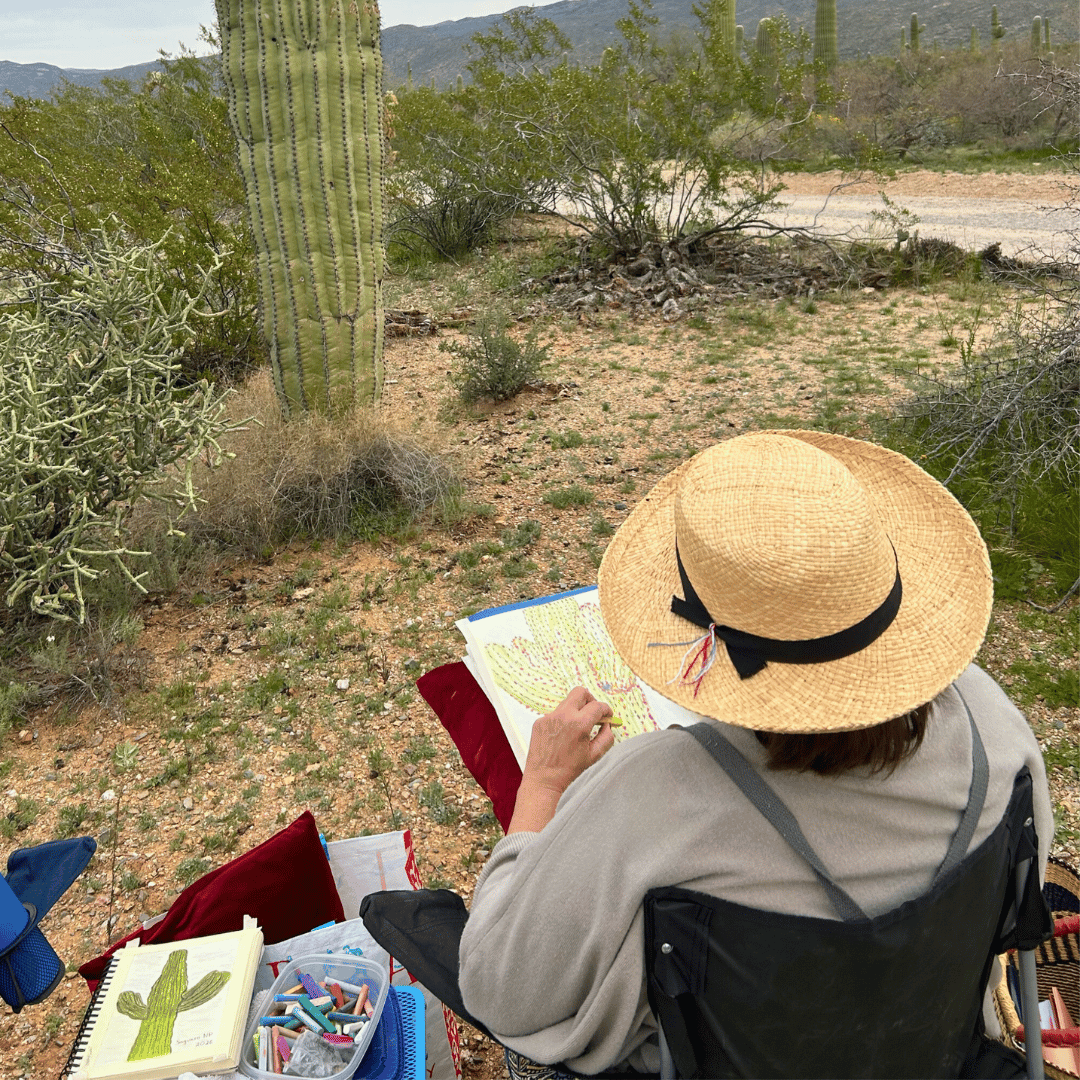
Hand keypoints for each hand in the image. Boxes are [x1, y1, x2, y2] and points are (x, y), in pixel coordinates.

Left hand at [507, 687, 615, 833]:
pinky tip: (562, 737)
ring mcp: (549, 717)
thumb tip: (608, 724)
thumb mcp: (595, 755)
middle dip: (591, 700)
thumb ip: (607, 736)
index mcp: (579, 724)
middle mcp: (563, 715)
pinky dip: (563, 720)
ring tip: (577, 729)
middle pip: (580, 692)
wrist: (544, 779)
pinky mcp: (539, 721)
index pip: (597, 706)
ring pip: (567, 703)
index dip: (606, 710)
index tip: (607, 715)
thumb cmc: (569, 770)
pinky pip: (555, 714)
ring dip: (576, 711)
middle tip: (593, 713)